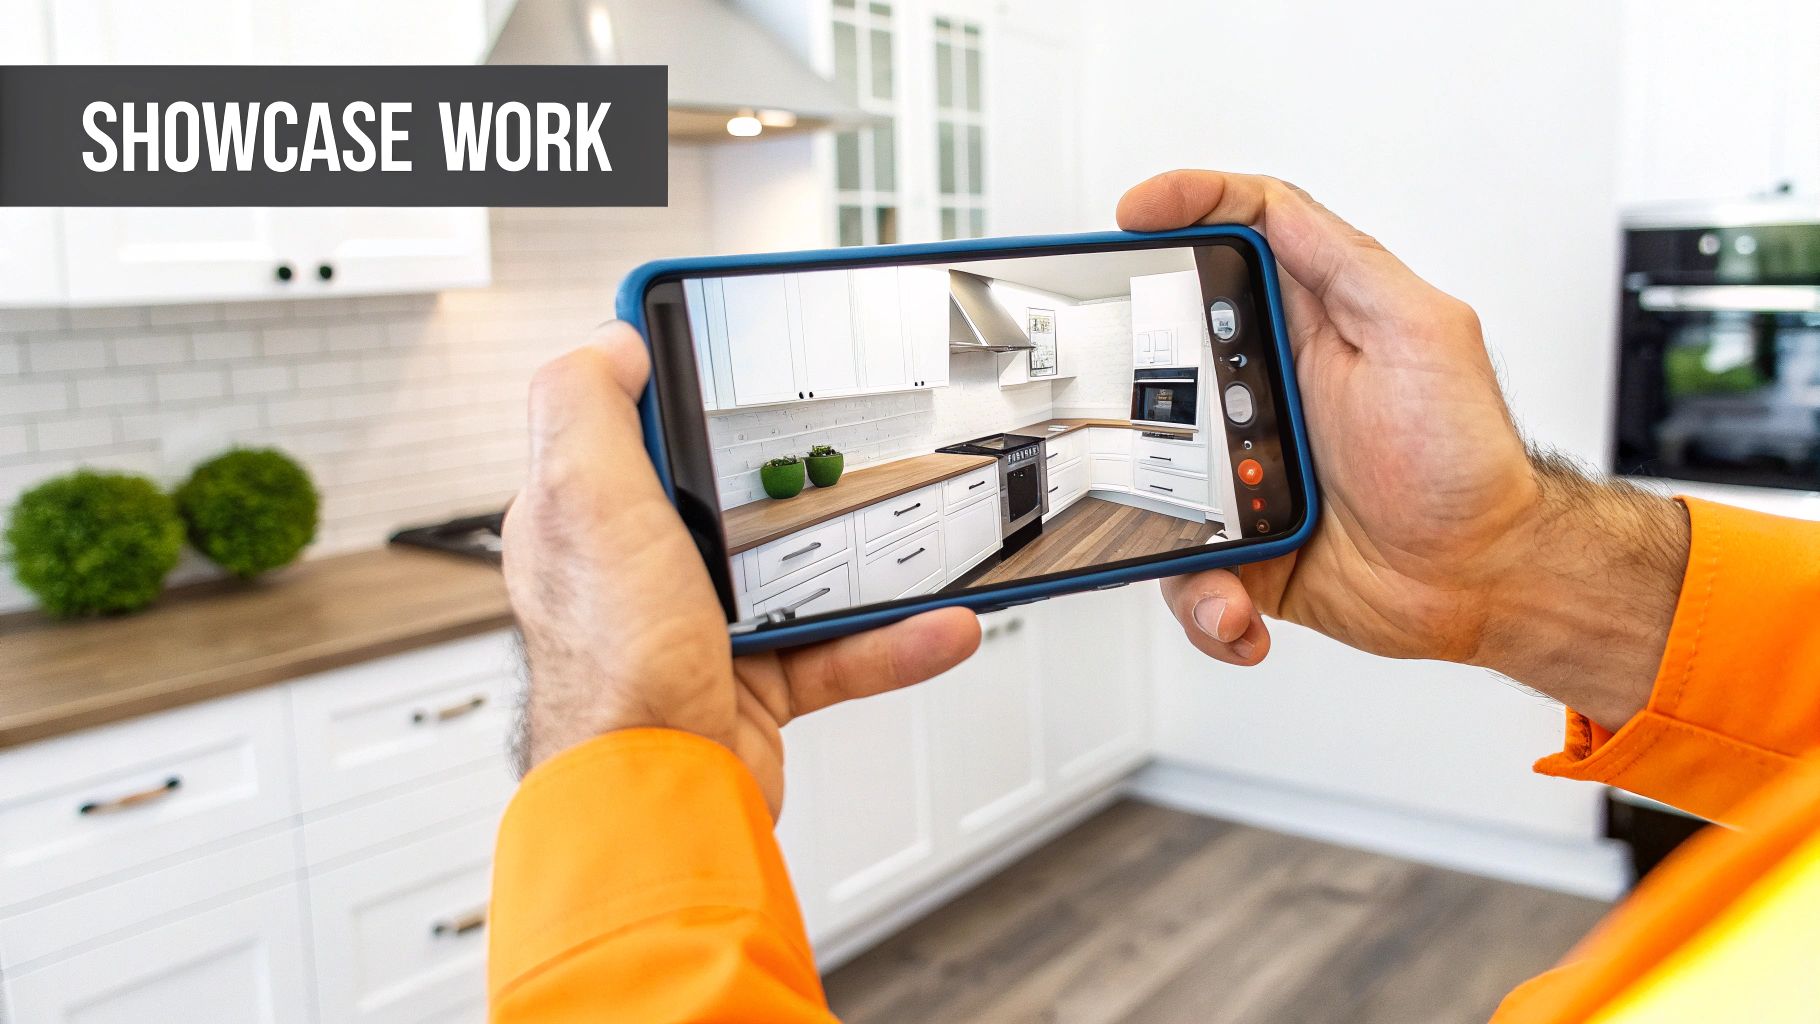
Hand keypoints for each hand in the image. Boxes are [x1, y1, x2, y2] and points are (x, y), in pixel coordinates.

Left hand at [502, 325, 980, 813]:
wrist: (661, 797)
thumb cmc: (612, 664)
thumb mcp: (581, 498)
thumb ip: (585, 405)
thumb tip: (613, 340)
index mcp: (591, 515)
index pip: (633, 422)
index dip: (682, 384)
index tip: (741, 360)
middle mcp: (642, 570)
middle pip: (731, 491)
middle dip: (796, 469)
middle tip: (848, 437)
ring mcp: (701, 628)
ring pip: (802, 571)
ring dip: (870, 558)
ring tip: (922, 530)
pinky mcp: (756, 683)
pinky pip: (841, 648)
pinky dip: (893, 639)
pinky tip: (938, 625)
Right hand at [1120, 171, 1686, 729]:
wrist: (1479, 577)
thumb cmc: (1466, 461)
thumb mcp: (1424, 333)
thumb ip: (1348, 264)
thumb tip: (1271, 208)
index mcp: (1303, 326)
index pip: (1231, 241)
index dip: (1180, 210)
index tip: (1132, 214)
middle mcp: (1261, 390)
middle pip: (1155, 359)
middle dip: (1125, 387)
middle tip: (1128, 414)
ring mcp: (1240, 467)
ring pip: (1147, 475)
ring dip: (1159, 518)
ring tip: (1209, 547)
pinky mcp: (1234, 539)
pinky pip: (1180, 565)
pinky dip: (1200, 594)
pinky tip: (1237, 604)